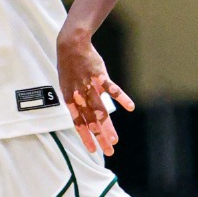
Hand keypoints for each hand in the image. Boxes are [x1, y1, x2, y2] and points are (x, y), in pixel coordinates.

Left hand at [57, 27, 133, 156]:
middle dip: (100, 137)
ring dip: (108, 126)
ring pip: (100, 110)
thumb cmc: (70, 67)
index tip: (93, 151)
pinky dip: (121, 98)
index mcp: (70, 99)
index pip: (78, 123)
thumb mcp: (67, 86)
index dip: (86, 137)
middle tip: (109, 151)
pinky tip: (130, 107)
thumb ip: (78, 102)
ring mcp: (90, 86)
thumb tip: (86, 116)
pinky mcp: (100, 76)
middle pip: (91, 121)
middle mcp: (80, 95)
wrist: (72, 45)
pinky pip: (112, 89)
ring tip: (115, 139)